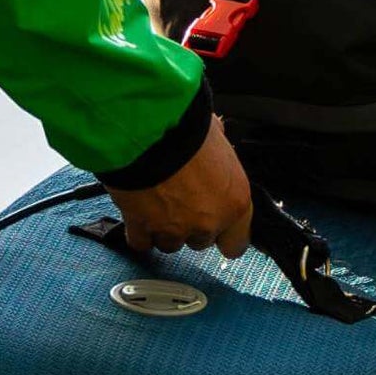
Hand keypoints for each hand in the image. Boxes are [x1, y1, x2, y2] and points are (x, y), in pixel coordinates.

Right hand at [106, 118, 252, 257]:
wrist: (149, 133)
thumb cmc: (187, 130)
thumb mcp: (217, 136)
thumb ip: (219, 152)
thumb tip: (216, 138)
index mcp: (235, 201)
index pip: (237, 242)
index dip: (225, 234)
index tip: (218, 226)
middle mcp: (207, 221)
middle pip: (201, 241)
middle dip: (191, 225)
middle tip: (181, 198)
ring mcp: (174, 229)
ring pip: (170, 244)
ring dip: (164, 228)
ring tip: (158, 201)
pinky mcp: (142, 229)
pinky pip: (142, 242)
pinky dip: (139, 230)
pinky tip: (138, 211)